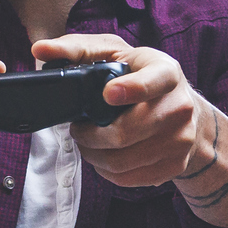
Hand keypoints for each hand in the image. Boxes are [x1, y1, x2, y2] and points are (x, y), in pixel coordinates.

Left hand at [30, 34, 201, 187]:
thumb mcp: (115, 54)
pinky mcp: (174, 165)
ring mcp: (180, 139)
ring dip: (94, 155)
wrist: (187, 112)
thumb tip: (40, 50)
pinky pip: (128, 178)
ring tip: (89, 142)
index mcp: (166, 72)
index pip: (153, 82)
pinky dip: (107, 170)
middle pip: (125, 133)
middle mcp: (180, 106)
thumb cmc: (142, 77)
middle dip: (89, 135)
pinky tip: (105, 155)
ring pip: (121, 161)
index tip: (108, 94)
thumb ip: (77, 49)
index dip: (131, 89)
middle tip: (78, 129)